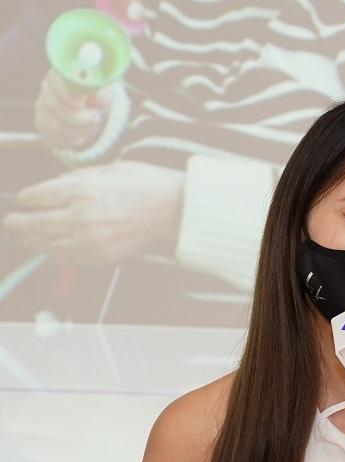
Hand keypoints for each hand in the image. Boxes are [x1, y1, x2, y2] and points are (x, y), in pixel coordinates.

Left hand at [3, 161, 184, 264]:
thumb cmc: (151, 188)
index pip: (37, 196)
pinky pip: (67, 260)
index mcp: (83, 190)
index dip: (26, 198)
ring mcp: (91, 240)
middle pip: (34, 223)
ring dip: (32, 242)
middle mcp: (82, 217)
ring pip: (46, 245)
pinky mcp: (102, 257)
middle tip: (11, 223)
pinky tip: (51, 252)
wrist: (179, 215)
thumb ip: (79, 178)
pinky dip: (55, 256)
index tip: (23, 199)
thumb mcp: (111, 169)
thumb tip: (57, 187)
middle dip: (18, 223)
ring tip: (26, 238)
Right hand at [34, 71, 117, 150]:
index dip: (67, 95)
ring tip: (92, 125)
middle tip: (96, 117)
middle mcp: (46, 90)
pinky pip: (54, 139)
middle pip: (53, 107)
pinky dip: (72, 140)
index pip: (54, 82)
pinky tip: (82, 134)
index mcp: (60, 76)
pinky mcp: (43, 127)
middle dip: (78, 117)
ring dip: (79, 130)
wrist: (91, 108)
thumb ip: (102, 93)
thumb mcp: (104, 91)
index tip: (82, 105)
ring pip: (54, 126)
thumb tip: (99, 98)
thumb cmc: (97, 96)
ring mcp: (42, 109)